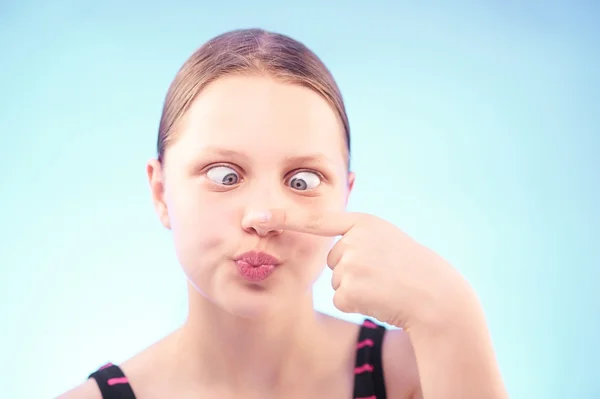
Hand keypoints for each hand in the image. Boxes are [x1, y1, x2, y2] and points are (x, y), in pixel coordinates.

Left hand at [252, 209, 472, 329]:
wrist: (437, 296)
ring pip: (337, 281)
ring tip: (385, 286)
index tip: (255, 217)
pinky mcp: (351, 288)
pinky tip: (380, 299)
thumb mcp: (388, 241)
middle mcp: (355, 239)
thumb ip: (361, 237)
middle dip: (351, 271)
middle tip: (382, 275)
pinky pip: (341, 299)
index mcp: (365, 223)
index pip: (317, 219)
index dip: (283, 217)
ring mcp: (352, 263)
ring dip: (356, 288)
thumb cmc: (413, 270)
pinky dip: (358, 303)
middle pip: (332, 260)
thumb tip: (335, 250)